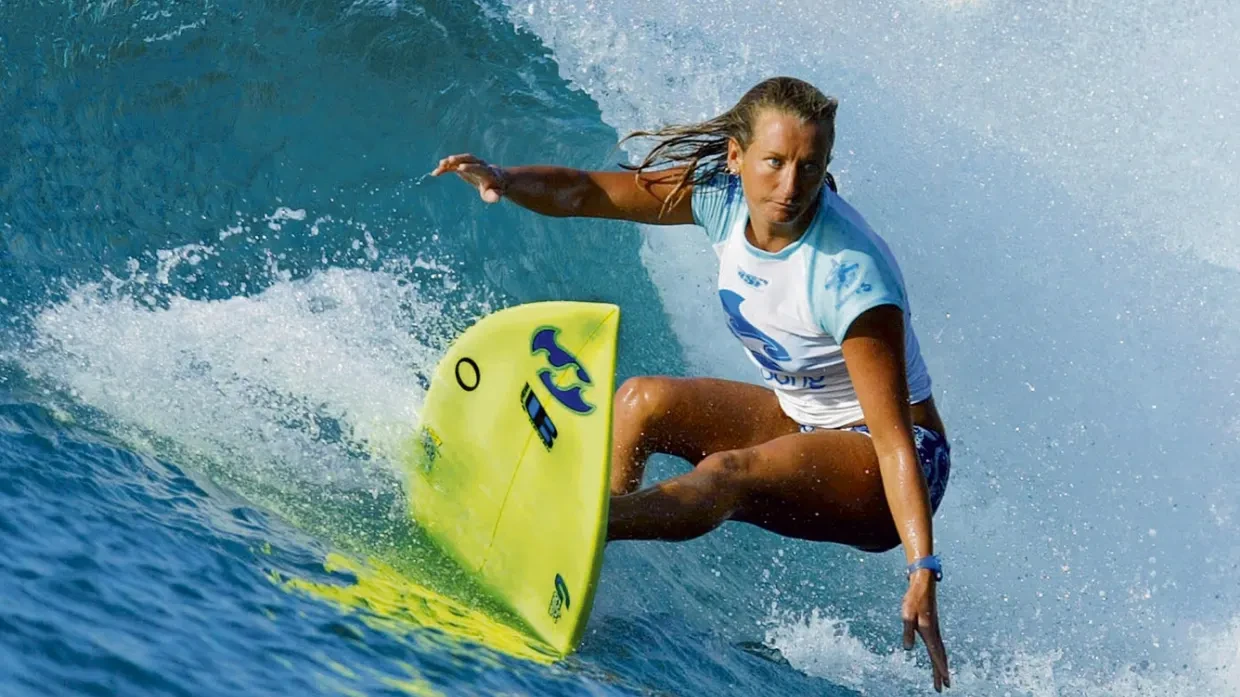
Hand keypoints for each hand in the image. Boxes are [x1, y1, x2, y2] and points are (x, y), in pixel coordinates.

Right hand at [430, 153, 506, 202]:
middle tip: (449, 160)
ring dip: (450, 161)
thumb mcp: (495, 194)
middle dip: (459, 158)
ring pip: (460, 159)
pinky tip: (435, 173)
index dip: (470, 167)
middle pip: (469, 158)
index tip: (460, 167)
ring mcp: (470, 163)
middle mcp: (479, 164)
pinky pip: (453, 165)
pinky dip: (444, 167)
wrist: (495, 179)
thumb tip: (496, 198)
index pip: (479, 167)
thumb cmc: (494, 188)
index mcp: (487, 171)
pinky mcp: (463, 165)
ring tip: (440, 165)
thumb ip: (494, 196)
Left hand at [902, 570, 949, 691]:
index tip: (945, 680)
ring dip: (941, 666)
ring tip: (944, 679)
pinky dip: (940, 656)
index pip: (935, 653)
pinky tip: (938, 660)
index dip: (939, 667)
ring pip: (940, 652)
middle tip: (944, 688)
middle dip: (941, 672)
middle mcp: (934, 632)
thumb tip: (908, 649)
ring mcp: (935, 630)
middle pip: (940, 656)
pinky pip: (938, 646)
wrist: (923, 584)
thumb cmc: (913, 598)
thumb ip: (907, 631)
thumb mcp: (906, 614)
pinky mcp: (933, 627)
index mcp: (929, 630)